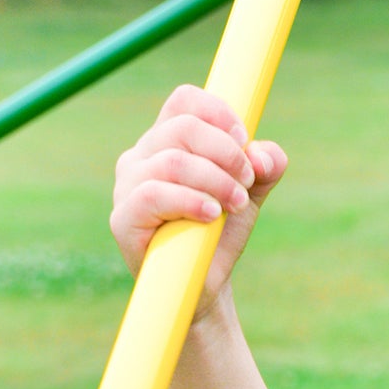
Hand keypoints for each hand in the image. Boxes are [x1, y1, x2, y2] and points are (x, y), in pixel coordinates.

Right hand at [110, 85, 287, 318]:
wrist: (205, 287)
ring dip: (215, 180)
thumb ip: (263, 170)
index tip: (245, 138)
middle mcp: (142, 157)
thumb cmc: (219, 235)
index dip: (217, 112)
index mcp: (167, 141)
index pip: (185, 102)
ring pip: (171, 161)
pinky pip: (153, 195)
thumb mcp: (248, 196)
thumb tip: (264, 155)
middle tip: (247, 181)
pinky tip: (211, 214)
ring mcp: (128, 186)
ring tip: (236, 204)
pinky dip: (189, 200)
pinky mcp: (124, 218)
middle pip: (182, 127)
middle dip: (225, 152)